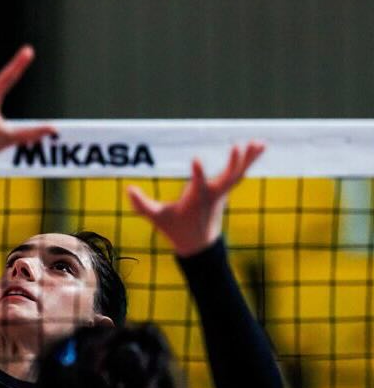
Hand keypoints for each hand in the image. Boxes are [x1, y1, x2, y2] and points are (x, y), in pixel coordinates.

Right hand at [127, 142, 264, 256]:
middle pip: (228, 178)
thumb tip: (129, 190)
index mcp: (197, 201)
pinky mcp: (225, 190)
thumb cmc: (176, 229)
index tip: (196, 158)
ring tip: (258, 142)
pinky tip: (258, 146)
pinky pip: (240, 173)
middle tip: (239, 146)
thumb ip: (142, 205)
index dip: (198, 172)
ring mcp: (222, 192)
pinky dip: (249, 160)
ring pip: (238, 173)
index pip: (199, 185)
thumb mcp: (157, 218)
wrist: (199, 245)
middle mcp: (213, 195)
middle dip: (234, 163)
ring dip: (248, 158)